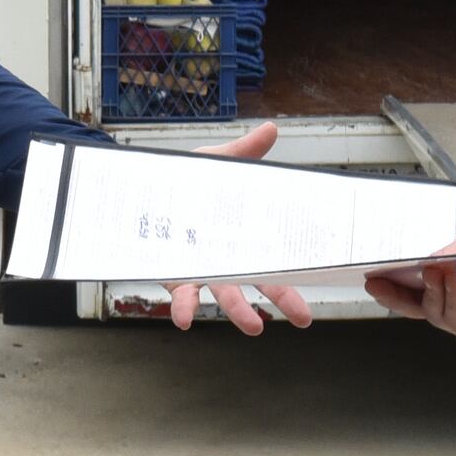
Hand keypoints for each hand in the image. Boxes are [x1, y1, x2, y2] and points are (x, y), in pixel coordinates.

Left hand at [164, 124, 315, 336]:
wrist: (141, 187)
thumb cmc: (185, 180)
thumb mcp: (216, 163)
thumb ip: (243, 152)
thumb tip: (270, 129)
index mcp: (243, 239)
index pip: (275, 263)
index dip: (295, 281)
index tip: (314, 296)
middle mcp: (226, 260)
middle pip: (259, 285)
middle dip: (283, 300)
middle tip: (303, 317)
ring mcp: (200, 270)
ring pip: (224, 294)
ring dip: (238, 311)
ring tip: (253, 325)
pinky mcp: (173, 274)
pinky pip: (181, 295)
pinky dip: (185, 308)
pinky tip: (186, 319)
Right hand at [367, 224, 455, 355]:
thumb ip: (449, 253)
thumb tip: (423, 262)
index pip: (418, 282)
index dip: (395, 278)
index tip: (372, 270)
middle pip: (417, 303)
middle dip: (394, 293)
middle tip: (375, 280)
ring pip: (435, 311)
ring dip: (430, 290)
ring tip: (431, 269)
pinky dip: (451, 299)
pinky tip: (452, 281)